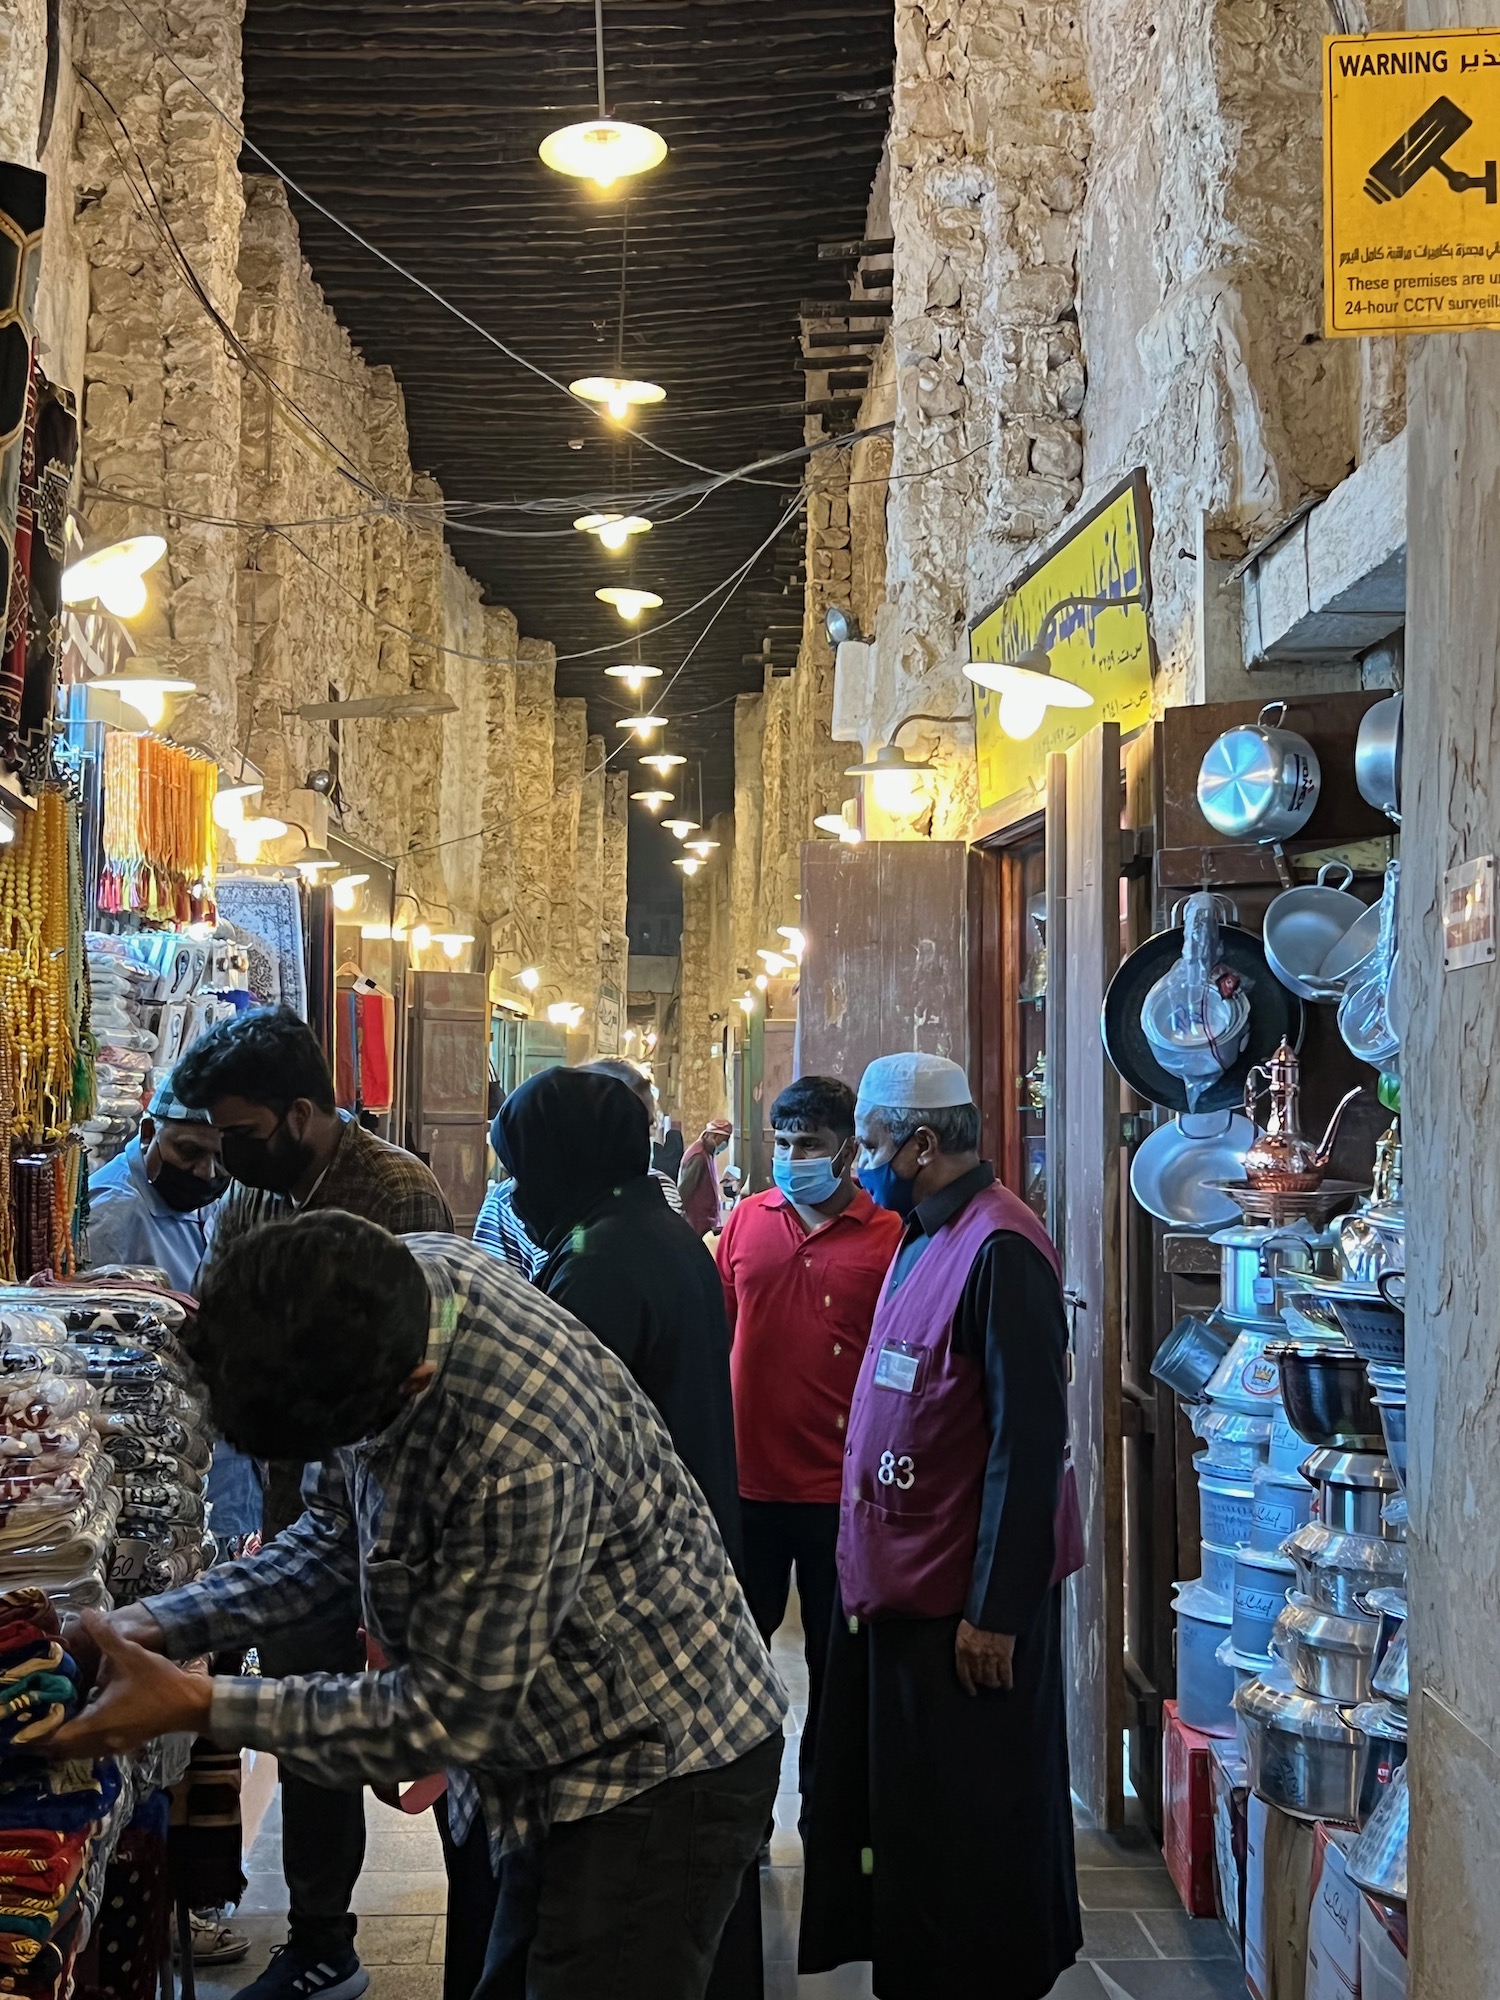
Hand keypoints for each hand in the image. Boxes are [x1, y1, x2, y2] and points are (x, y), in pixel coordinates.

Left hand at [46, 1613, 211, 1758]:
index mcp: (99, 1721)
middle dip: (51, 1735)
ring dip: (67, 1738)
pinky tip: (87, 1719)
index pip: (57, 1737)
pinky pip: (94, 1748)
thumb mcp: (132, 1656)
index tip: (34, 1717)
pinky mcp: (125, 1745)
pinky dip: (84, 1739)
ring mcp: (115, 1745)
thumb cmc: (160, 1682)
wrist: (192, 1704)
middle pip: (64, 1749)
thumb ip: (106, 1637)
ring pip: (79, 1751)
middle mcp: (103, 1739)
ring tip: (60, 1717)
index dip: (41, 1730)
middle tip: (43, 1715)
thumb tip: (86, 1614)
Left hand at [955, 1621, 1014, 1696]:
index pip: (963, 1674)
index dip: (968, 1686)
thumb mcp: (964, 1629)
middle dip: (982, 1682)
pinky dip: (1007, 1683)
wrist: (993, 1608)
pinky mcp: (1004, 1656)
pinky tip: (1008, 1686)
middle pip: (978, 1678)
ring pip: (991, 1680)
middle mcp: (975, 1656)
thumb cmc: (978, 1616)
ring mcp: (990, 1657)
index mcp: (963, 1649)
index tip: (972, 1692)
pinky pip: (1005, 1675)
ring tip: (996, 1683)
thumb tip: (965, 1656)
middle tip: (986, 1682)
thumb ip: (964, 1644)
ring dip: (994, 1684)